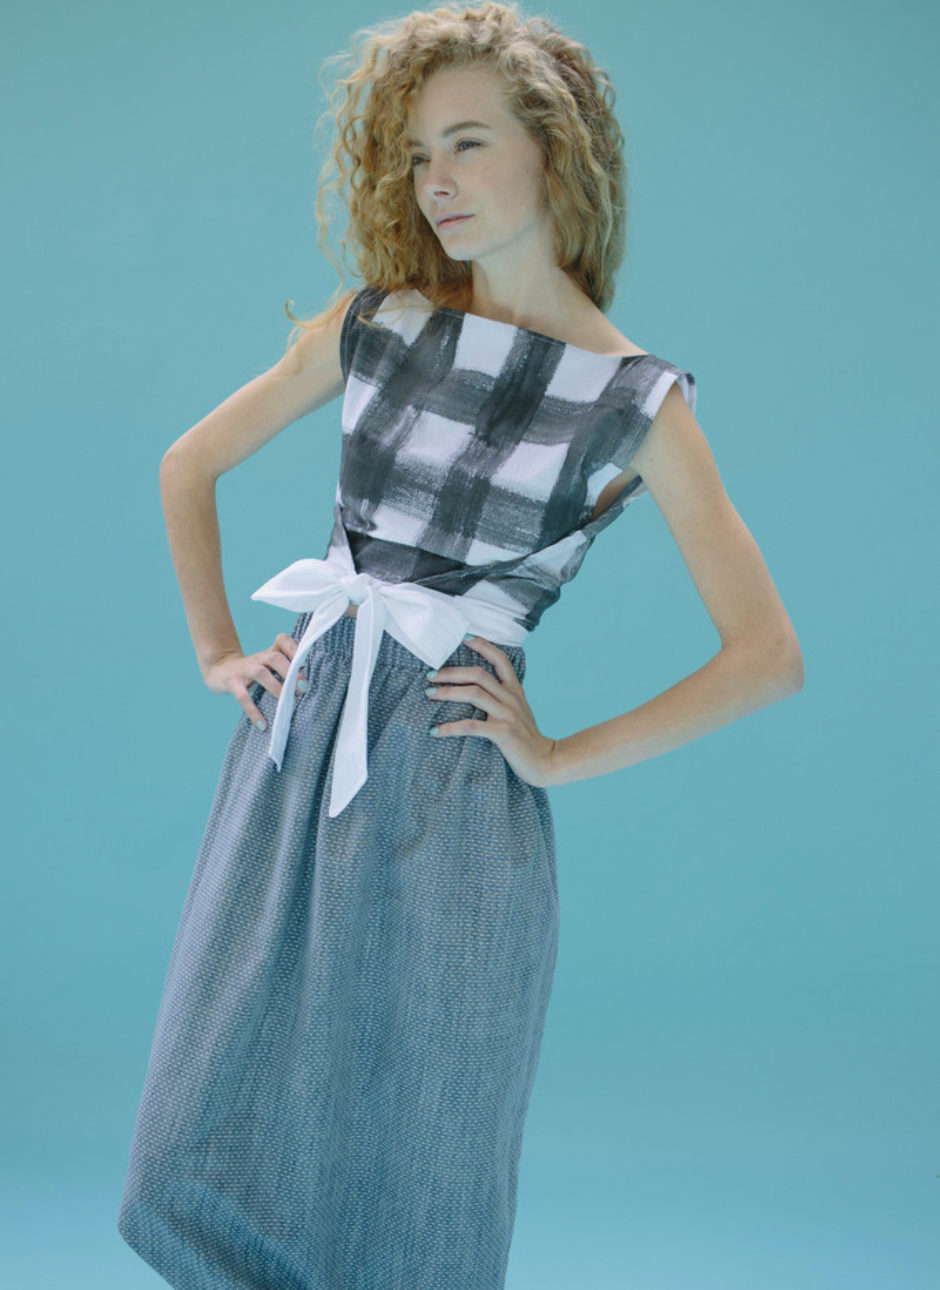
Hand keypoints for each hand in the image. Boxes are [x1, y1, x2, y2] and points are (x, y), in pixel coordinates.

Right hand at [201, 632, 307, 729]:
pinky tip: (263, 724)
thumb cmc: (252, 670)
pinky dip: (253, 711)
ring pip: (261, 674)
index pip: (283, 641)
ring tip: (289, 703)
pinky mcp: (232, 682)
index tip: (306, 663)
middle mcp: (258, 658)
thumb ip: (285, 670)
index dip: (294, 649)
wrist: (219, 668)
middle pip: (275, 657)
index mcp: (269, 652)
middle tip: (304, 687)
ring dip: (277, 688)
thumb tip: (308, 687)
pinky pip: (242, 696)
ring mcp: (244, 669)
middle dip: (290, 671)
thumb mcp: (267, 664)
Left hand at [425, 635, 557, 787]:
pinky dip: (450, 727)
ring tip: (429, 693)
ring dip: (447, 692)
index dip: (482, 646)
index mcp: (515, 690)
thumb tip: (476, 688)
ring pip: (474, 694)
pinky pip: (471, 726)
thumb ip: (503, 698)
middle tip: (430, 674)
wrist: (546, 761)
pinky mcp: (503, 733)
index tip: (463, 637)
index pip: (500, 659)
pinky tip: (435, 731)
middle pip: (479, 674)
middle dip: (452, 672)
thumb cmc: (527, 738)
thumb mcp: (518, 711)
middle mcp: (511, 698)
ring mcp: (508, 715)